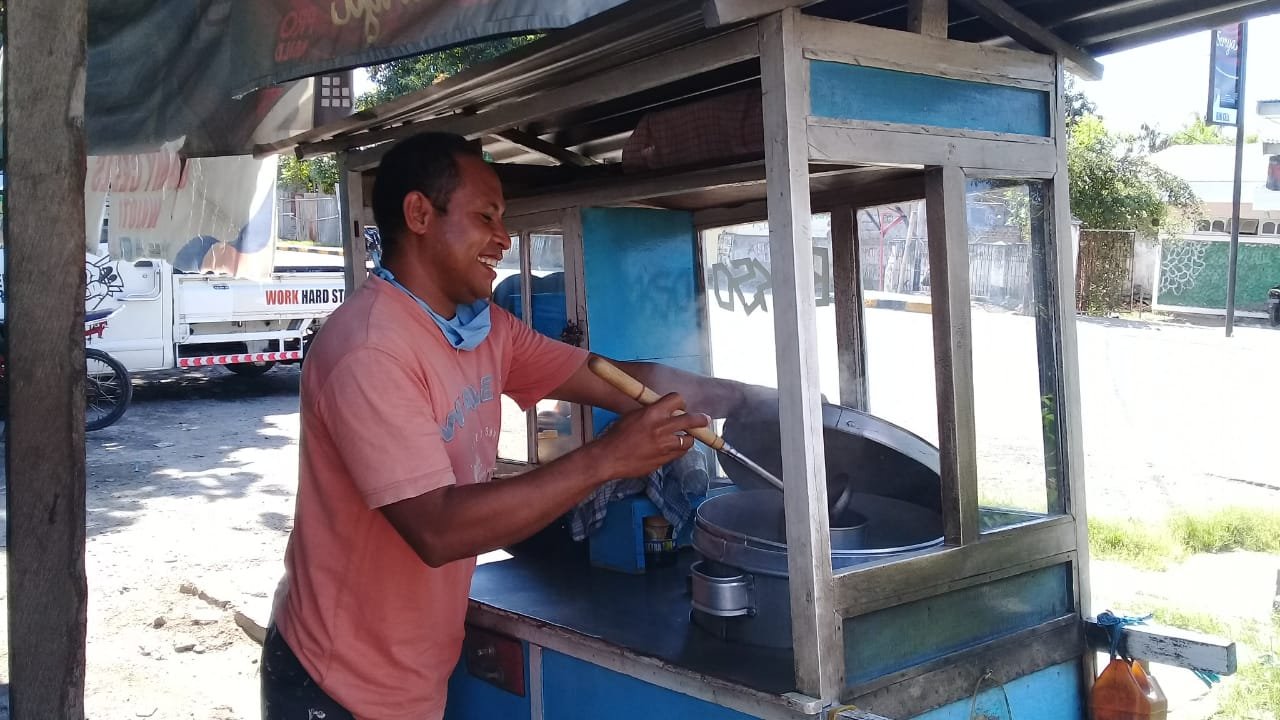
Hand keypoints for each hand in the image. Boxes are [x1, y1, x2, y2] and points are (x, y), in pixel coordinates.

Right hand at [592, 393, 709, 480]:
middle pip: (692, 420)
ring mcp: (665, 445)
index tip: (680, 406)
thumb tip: (662, 410)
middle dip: (700, 419)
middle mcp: (662, 428)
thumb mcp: (633, 415)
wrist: (609, 457)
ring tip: (685, 437)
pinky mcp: (664, 459)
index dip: (680, 402)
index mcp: (653, 413)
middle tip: (704, 420)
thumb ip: (651, 412)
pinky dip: (679, 450)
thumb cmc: (617, 436)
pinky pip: (679, 453)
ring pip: (689, 440)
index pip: (677, 399)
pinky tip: (673, 448)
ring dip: (688, 437)